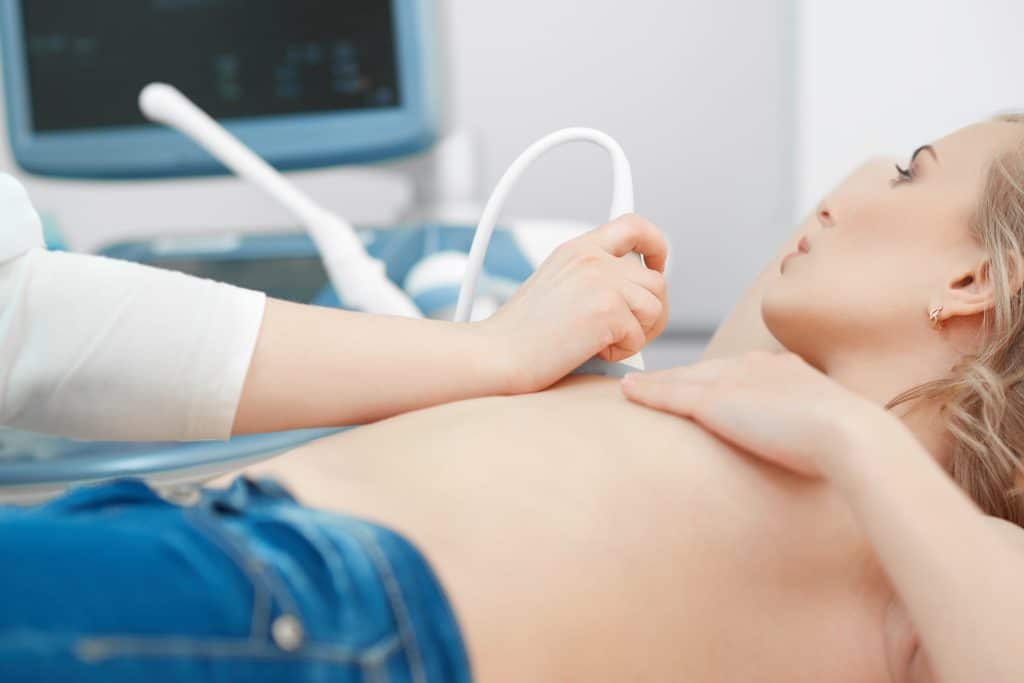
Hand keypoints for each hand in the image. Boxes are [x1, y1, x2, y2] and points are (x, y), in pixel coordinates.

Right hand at [482, 214, 668, 392]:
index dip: (656, 245)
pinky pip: (639, 336)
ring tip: (601, 343)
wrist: (497, 354)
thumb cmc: (520, 333)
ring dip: (635, 334)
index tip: (657, 266)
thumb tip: (634, 291)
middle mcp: (591, 258)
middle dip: (650, 312)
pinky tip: (590, 351)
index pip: (633, 225)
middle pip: (655, 280)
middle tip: (627, 332)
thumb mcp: (556, 285)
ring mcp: (600, 280)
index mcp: (578, 249)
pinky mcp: (607, 309)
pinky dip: (620, 352)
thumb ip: (592, 277)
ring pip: (654, 308)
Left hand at [620, 351, 888, 476]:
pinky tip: (626, 392)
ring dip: (657, 382)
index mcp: (785, 370)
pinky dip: (647, 392)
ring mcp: (734, 381)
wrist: (851, 437)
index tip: (698, 385)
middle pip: (707, 369)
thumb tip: (817, 457)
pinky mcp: (715, 401)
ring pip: (684, 379)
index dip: (715, 378)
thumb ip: (814, 437)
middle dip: (681, 375)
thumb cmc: (854, 446)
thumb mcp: (831, 434)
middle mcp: (756, 367)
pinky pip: (671, 394)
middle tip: (653, 382)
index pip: (738, 371)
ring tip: (631, 387)